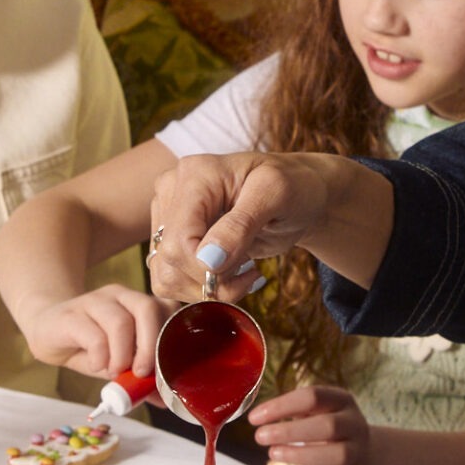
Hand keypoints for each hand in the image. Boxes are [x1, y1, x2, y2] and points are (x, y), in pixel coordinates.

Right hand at [25, 285, 167, 379]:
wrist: (47, 331)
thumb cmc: (89, 346)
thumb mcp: (118, 362)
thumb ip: (141, 376)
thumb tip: (165, 399)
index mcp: (140, 305)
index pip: (167, 309)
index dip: (170, 337)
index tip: (164, 365)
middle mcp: (121, 296)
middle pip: (148, 308)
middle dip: (149, 345)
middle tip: (141, 372)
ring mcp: (96, 301)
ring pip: (120, 321)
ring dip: (122, 354)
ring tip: (115, 372)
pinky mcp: (72, 313)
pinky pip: (93, 333)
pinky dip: (100, 355)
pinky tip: (98, 365)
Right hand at [148, 151, 392, 301]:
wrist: (299, 192)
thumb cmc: (293, 186)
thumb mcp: (277, 195)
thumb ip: (241, 225)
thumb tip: (208, 260)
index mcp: (194, 175)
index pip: (178, 240)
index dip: (206, 269)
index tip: (247, 269)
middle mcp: (172, 192)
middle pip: (169, 261)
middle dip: (211, 281)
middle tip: (250, 274)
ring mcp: (170, 215)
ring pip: (164, 275)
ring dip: (206, 288)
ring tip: (242, 273)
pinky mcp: (175, 237)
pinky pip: (171, 278)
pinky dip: (201, 288)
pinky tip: (230, 274)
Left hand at [250, 383, 369, 464]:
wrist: (369, 456)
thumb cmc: (330, 430)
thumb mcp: (319, 411)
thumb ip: (294, 410)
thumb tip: (258, 417)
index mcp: (341, 400)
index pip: (312, 397)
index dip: (282, 406)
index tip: (254, 418)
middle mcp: (354, 423)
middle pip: (327, 426)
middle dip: (290, 431)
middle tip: (261, 437)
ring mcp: (359, 451)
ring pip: (337, 455)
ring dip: (301, 455)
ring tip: (273, 454)